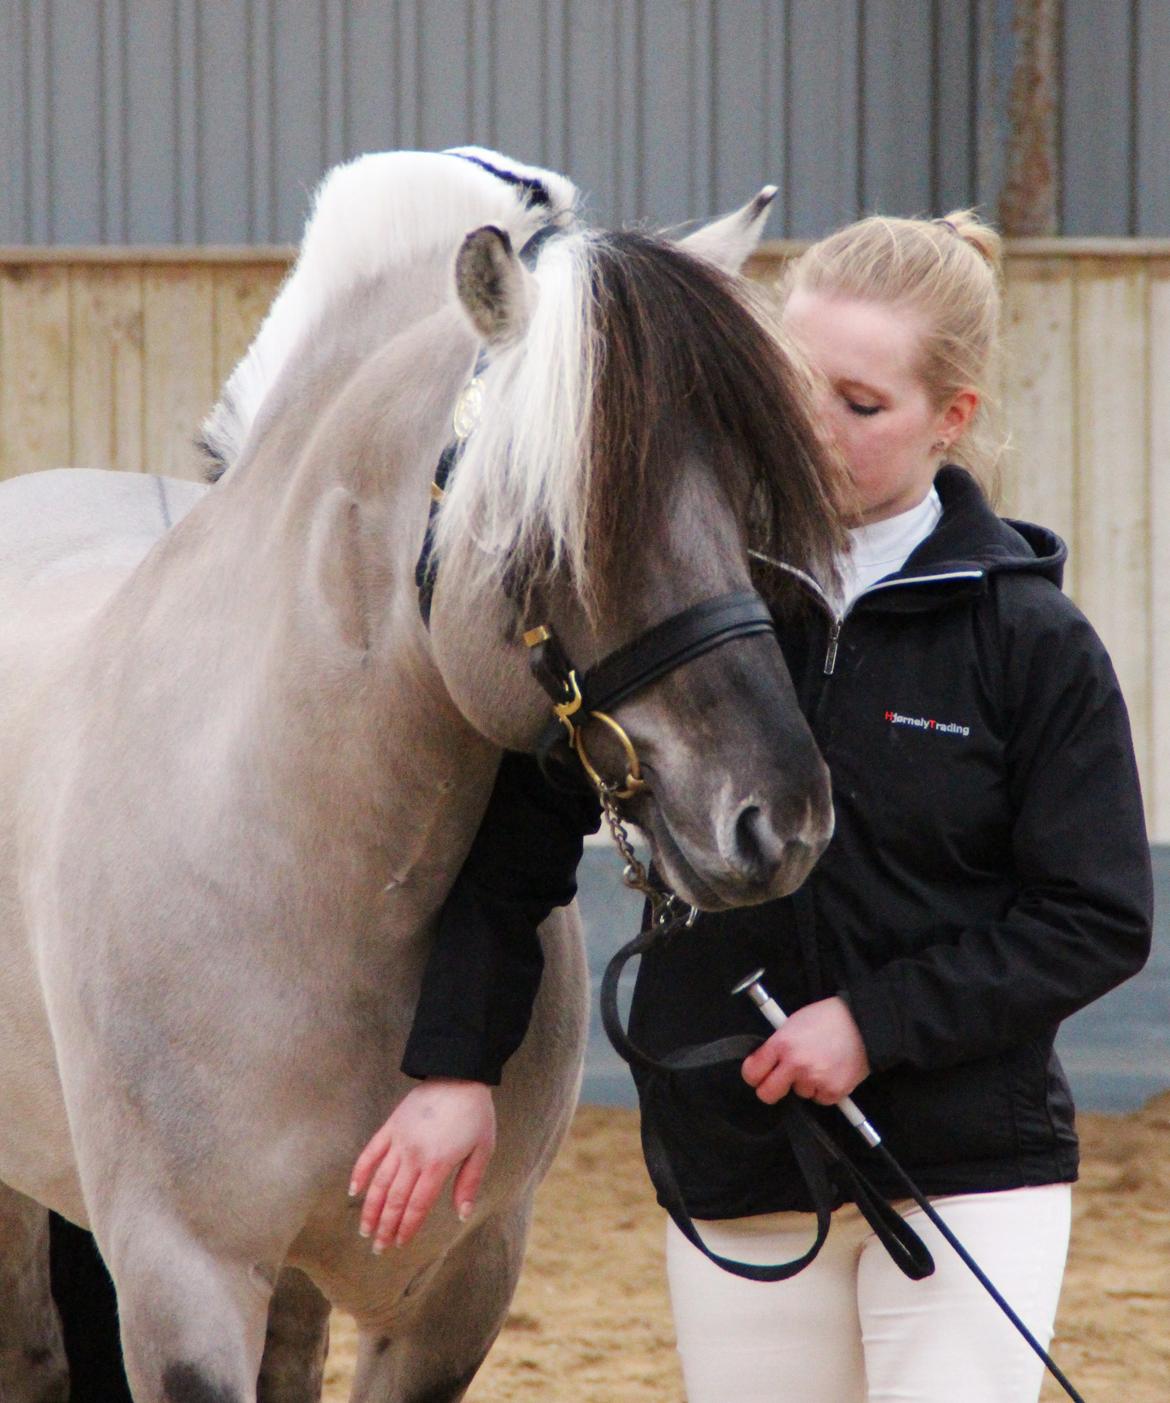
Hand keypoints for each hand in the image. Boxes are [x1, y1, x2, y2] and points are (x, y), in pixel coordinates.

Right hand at [349, 1079, 495, 1251]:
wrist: (458, 1074)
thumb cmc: (475, 1114)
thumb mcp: (483, 1149)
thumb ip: (469, 1183)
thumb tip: (461, 1215)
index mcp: (438, 1163)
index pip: (417, 1204)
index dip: (407, 1227)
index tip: (399, 1244)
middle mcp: (414, 1155)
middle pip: (395, 1199)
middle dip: (386, 1226)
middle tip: (379, 1248)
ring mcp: (399, 1140)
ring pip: (379, 1182)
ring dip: (371, 1208)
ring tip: (365, 1229)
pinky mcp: (391, 1126)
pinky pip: (370, 1153)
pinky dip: (360, 1173)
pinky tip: (354, 1191)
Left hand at [741, 996, 869, 1105]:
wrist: (861, 1023)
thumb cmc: (826, 1018)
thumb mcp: (793, 1022)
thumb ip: (778, 1044)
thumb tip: (765, 1062)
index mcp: (781, 1043)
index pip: (751, 1072)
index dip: (753, 1075)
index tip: (758, 1076)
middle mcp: (795, 1064)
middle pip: (767, 1094)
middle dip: (771, 1089)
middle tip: (781, 1081)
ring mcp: (815, 1079)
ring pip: (799, 1094)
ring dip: (805, 1084)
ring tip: (819, 1063)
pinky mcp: (833, 1091)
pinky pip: (820, 1098)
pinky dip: (824, 1089)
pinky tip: (831, 1071)